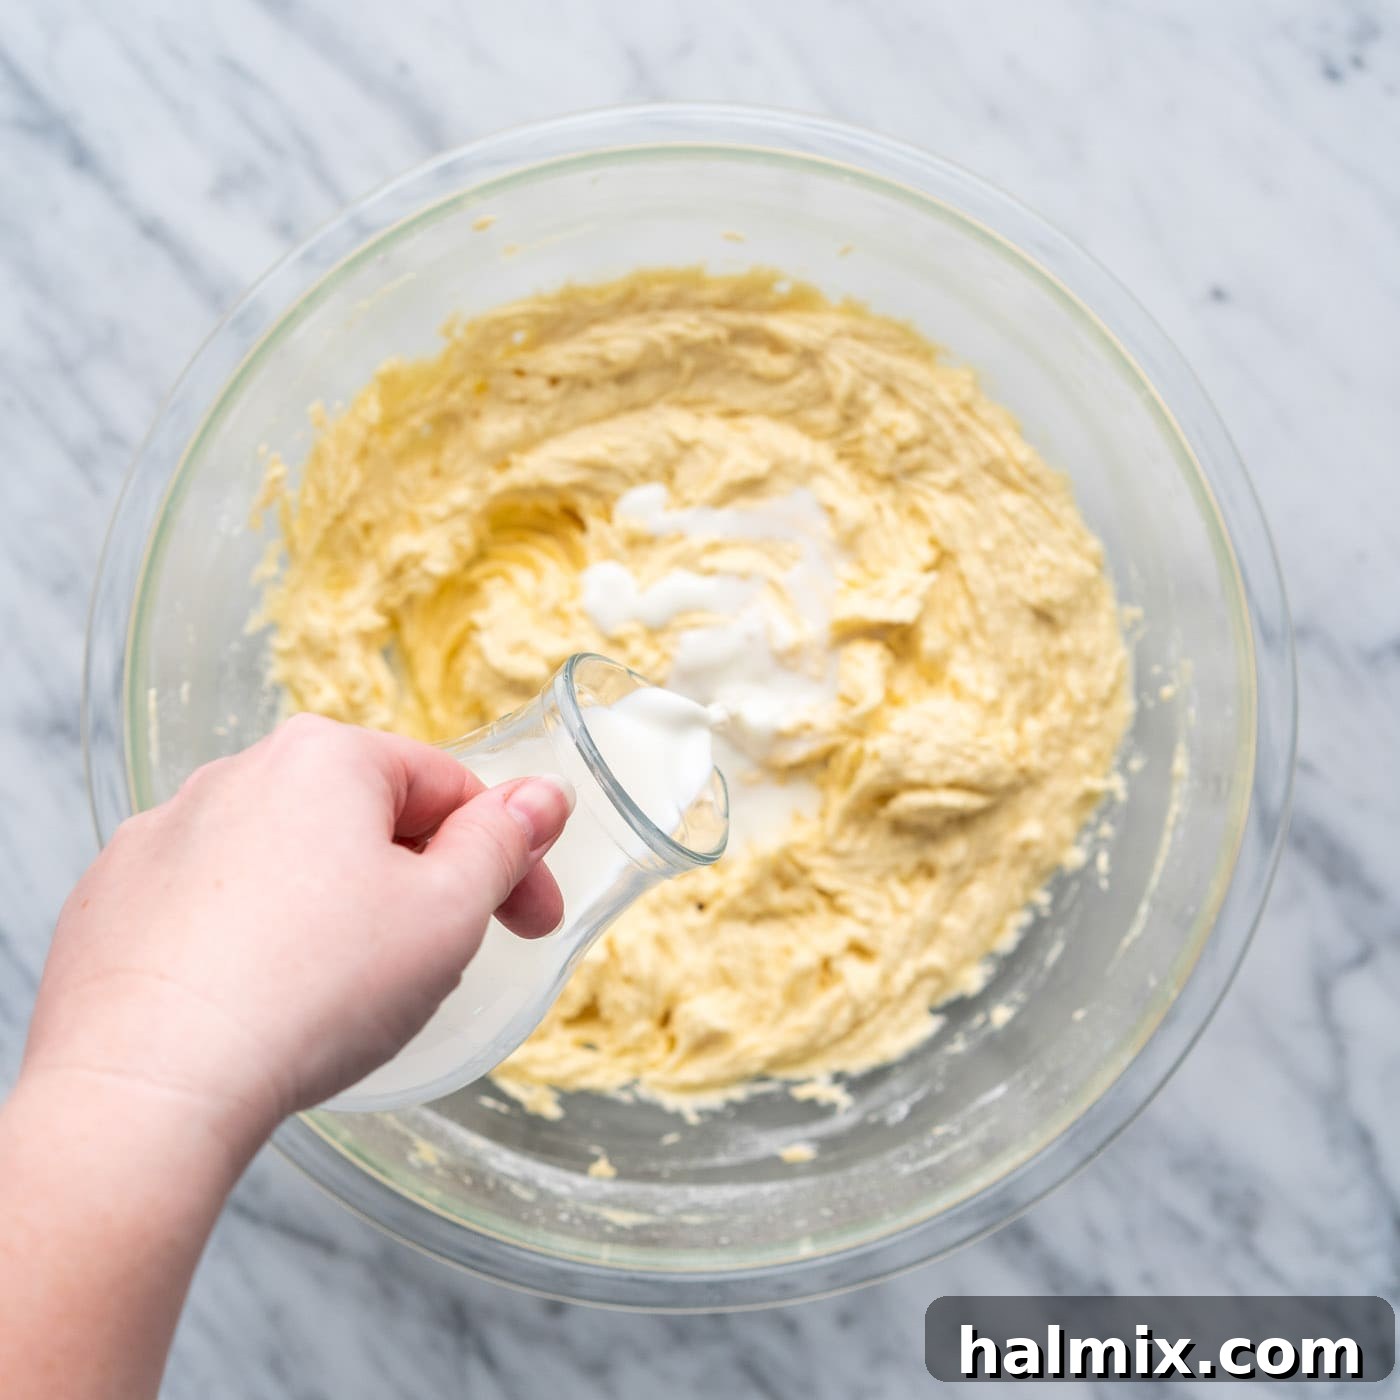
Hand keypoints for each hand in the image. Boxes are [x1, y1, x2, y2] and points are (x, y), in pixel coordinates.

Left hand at [20, 714, 574, 1156]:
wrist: (145, 1089)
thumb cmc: (313, 991)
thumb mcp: (446, 913)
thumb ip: (503, 842)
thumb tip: (541, 795)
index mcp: (325, 757)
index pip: (449, 787)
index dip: (508, 857)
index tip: (530, 923)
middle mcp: (235, 774)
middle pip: (365, 819)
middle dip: (420, 884)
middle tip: (444, 965)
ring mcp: (161, 836)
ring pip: (287, 862)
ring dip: (336, 911)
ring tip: (345, 998)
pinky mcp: (111, 900)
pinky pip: (211, 905)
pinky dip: (252, 940)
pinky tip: (262, 1003)